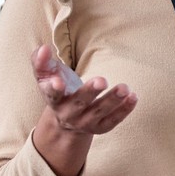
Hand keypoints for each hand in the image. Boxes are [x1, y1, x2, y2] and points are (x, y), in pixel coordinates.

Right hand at [29, 44, 136, 175]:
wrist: (65, 119)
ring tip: (124, 88)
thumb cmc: (56, 86)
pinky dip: (124, 110)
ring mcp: (85, 122)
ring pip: (99, 112)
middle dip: (90, 92)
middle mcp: (68, 114)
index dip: (54, 89)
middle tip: (102, 80)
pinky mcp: (100, 127)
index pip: (51, 95)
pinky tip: (134, 97)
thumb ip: (40, 60)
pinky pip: (113, 120)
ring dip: (112, 100)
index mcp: (53, 99)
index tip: (57, 82)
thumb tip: (44, 48)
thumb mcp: (45, 74)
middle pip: (79, 103)